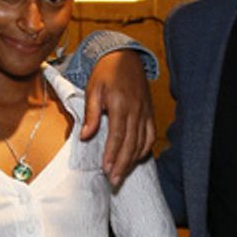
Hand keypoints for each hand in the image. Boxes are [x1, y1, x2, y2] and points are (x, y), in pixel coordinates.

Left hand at [80, 48, 154, 184]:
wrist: (125, 57)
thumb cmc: (105, 73)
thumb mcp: (92, 89)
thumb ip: (90, 114)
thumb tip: (86, 136)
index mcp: (121, 104)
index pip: (118, 135)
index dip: (113, 154)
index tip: (106, 169)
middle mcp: (136, 110)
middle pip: (131, 143)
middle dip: (123, 164)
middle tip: (114, 180)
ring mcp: (145, 112)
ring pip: (142, 142)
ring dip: (132, 160)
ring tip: (121, 174)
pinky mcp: (149, 113)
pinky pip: (150, 135)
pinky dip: (144, 149)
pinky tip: (135, 159)